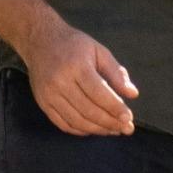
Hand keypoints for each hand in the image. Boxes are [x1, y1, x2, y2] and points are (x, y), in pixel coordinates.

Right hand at [25, 20, 138, 136]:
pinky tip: (94, 129)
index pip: (99, 94)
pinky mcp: (43, 103)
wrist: (40, 41)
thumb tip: (133, 94)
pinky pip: (63, 124)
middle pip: (88, 110)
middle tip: (126, 128)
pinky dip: (80, 130)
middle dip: (110, 122)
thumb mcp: (99, 51)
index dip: (115, 108)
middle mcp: (60, 82)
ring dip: (98, 129)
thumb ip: (116, 73)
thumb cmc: (74, 45)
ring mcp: (49, 94)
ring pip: (76, 121)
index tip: (129, 118)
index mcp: (76, 66)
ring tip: (113, 130)